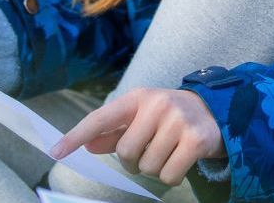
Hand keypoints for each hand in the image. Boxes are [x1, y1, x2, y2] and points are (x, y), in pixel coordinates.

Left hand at [51, 88, 225, 185]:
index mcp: (138, 98)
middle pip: (126, 152)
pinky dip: (171, 176)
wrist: (217, 112)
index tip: (56, 151)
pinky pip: (168, 175)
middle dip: (134, 161)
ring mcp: (179, 121)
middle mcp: (158, 104)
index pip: (101, 118)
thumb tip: (87, 145)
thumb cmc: (171, 118)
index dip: (76, 135)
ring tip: (169, 152)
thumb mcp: (142, 118)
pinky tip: (181, 160)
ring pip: (148, 166)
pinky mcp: (197, 140)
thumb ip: (114, 133)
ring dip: (155, 168)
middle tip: (150, 151)